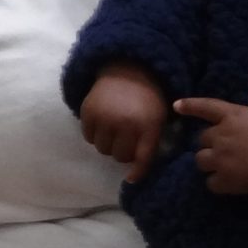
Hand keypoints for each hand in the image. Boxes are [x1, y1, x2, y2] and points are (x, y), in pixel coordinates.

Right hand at [80, 65, 170, 183]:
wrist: (128, 69)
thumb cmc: (147, 99)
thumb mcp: (158, 119)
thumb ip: (150, 144)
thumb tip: (134, 175)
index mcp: (148, 124)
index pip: (142, 157)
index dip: (137, 172)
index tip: (131, 179)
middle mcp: (125, 122)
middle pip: (119, 157)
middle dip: (123, 152)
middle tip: (126, 139)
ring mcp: (105, 117)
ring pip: (102, 149)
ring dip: (108, 144)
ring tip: (114, 130)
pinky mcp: (88, 111)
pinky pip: (88, 137)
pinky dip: (95, 134)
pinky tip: (103, 121)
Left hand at [177, 90, 247, 195]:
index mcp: (232, 115)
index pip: (206, 107)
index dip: (190, 106)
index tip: (176, 106)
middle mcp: (221, 135)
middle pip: (202, 139)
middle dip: (210, 144)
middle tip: (224, 151)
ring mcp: (221, 158)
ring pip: (201, 161)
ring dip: (209, 163)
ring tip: (224, 168)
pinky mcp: (225, 180)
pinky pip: (211, 183)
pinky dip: (218, 184)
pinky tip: (230, 184)